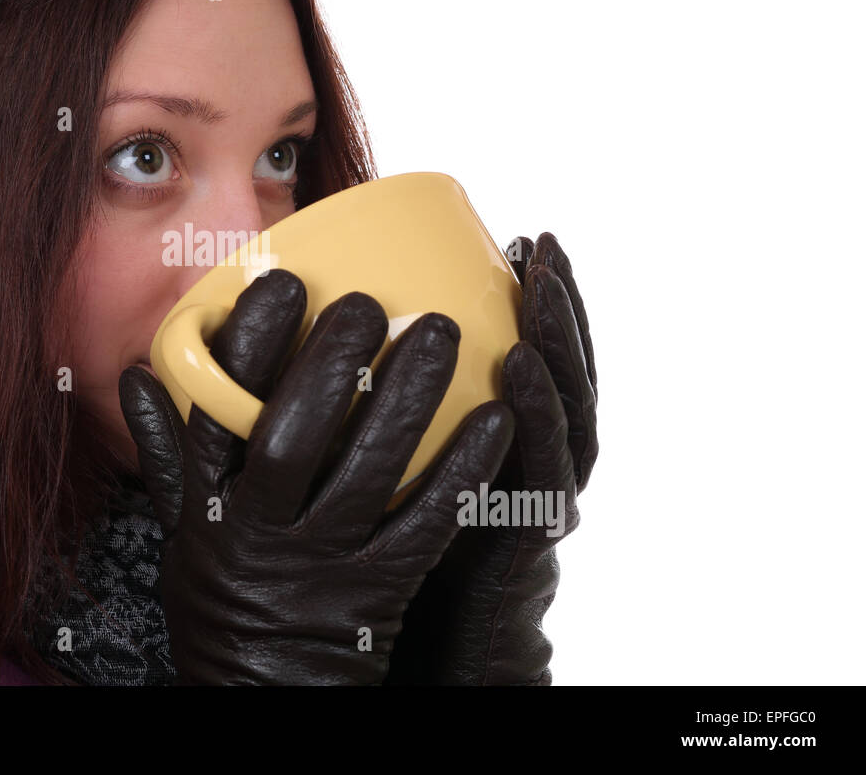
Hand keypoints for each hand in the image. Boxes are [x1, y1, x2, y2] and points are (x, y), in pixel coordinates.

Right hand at [119, 269, 514, 684]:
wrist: (259, 697)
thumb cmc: (223, 597)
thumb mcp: (181, 529)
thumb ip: (166, 452)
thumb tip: (136, 374)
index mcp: (208, 505)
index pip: (217, 414)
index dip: (248, 346)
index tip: (282, 282)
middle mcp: (259, 532)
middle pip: (292, 436)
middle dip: (330, 364)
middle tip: (368, 303)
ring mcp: (322, 563)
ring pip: (367, 472)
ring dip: (407, 399)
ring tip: (438, 334)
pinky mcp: (381, 592)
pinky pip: (427, 526)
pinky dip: (462, 472)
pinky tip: (496, 421)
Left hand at [385, 231, 597, 684]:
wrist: (432, 639)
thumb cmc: (396, 540)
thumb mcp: (386, 459)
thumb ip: (369, 404)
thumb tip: (311, 333)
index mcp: (504, 434)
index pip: (534, 353)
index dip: (533, 299)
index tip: (515, 239)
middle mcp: (535, 458)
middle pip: (562, 369)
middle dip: (557, 303)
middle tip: (541, 245)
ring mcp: (542, 492)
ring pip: (567, 406)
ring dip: (557, 340)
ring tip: (539, 282)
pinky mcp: (531, 532)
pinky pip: (541, 466)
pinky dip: (536, 413)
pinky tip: (519, 367)